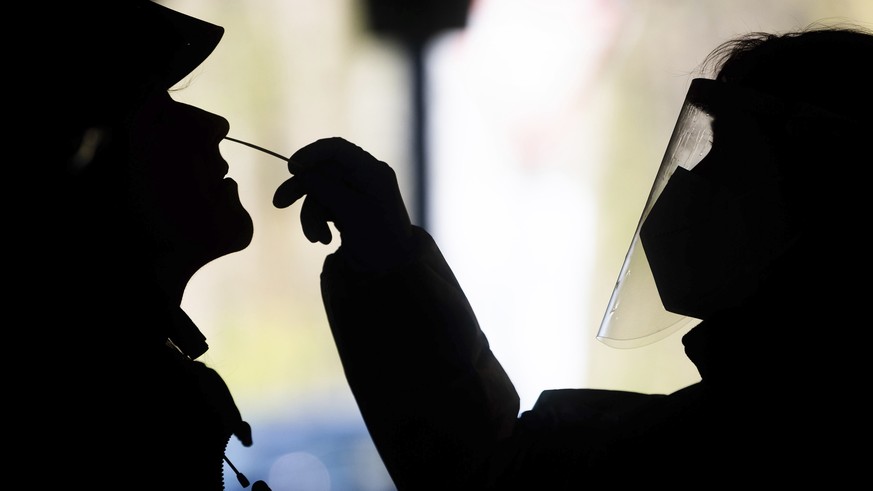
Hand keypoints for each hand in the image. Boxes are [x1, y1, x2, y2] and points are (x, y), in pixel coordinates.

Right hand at [273, 137, 413, 271]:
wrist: (390, 268)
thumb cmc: (377, 238)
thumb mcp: (348, 211)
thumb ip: (324, 187)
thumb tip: (300, 168)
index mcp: (372, 171)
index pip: (338, 149)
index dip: (311, 153)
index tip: (291, 168)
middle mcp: (365, 177)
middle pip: (323, 171)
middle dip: (303, 189)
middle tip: (279, 203)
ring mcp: (357, 191)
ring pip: (320, 192)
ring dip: (312, 215)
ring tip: (317, 238)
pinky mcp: (349, 206)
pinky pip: (325, 205)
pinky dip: (320, 221)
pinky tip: (324, 239)